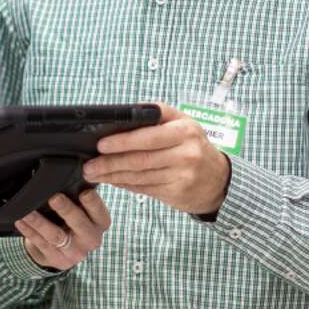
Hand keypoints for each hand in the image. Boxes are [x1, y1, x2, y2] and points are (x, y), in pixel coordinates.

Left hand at [15, 190, 110, 270]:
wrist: (64, 250)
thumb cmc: (73, 221)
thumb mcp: (82, 210)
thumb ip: (80, 197)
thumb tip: (72, 175)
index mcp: (100, 224)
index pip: (99, 212)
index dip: (92, 203)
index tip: (84, 192)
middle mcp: (91, 239)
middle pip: (79, 224)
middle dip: (66, 210)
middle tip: (55, 198)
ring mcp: (74, 252)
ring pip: (56, 235)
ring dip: (40, 222)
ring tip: (28, 211)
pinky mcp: (57, 260)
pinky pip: (41, 243)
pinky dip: (29, 231)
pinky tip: (21, 221)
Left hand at [82, 103, 230, 215]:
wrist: (219, 179)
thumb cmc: (194, 145)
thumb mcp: (184, 123)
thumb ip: (157, 115)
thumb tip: (123, 117)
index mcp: (185, 131)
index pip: (148, 137)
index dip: (122, 142)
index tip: (101, 144)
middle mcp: (185, 154)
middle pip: (140, 159)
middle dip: (110, 163)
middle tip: (90, 165)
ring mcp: (182, 176)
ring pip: (139, 176)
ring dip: (113, 176)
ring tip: (94, 174)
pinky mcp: (176, 193)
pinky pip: (144, 188)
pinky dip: (125, 185)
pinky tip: (113, 181)